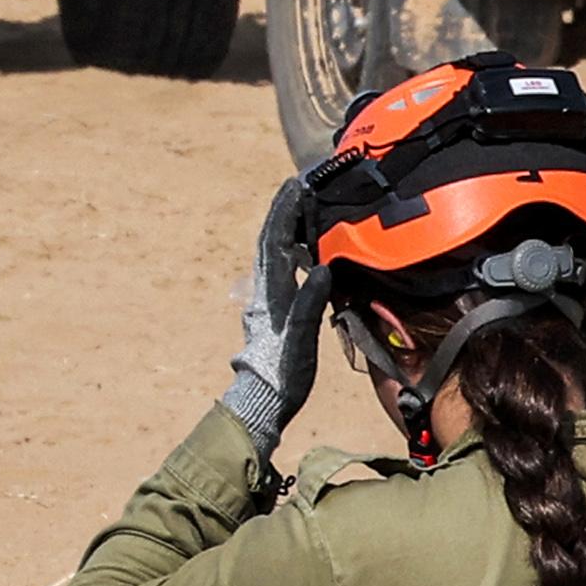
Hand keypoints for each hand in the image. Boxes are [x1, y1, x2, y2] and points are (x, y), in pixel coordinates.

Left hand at [223, 165, 328, 446]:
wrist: (263, 402)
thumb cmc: (282, 375)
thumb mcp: (299, 340)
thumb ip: (309, 303)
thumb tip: (321, 267)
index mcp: (270, 293)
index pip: (274, 241)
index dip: (284, 211)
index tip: (295, 184)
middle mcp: (265, 291)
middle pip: (271, 240)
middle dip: (284, 210)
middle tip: (301, 184)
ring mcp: (268, 301)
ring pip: (275, 253)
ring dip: (287, 227)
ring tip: (306, 206)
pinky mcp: (275, 311)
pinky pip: (283, 270)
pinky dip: (293, 251)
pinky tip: (307, 249)